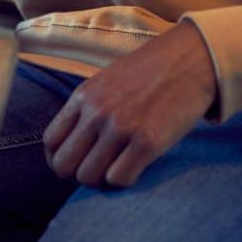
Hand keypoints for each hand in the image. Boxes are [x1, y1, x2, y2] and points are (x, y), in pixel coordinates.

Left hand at [42, 20, 218, 187]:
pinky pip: (119, 179)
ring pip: (89, 177)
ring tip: (118, 169)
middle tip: (98, 171)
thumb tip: (75, 144)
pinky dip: (124, 181)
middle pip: (64, 165)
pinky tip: (135, 168)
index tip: (76, 163)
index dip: (59, 160)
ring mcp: (121, 127)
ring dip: (101, 181)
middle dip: (77, 175)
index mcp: (83, 96)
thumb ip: (88, 108)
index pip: (51, 141)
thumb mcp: (107, 82)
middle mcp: (96, 112)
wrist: (190, 60)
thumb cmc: (150, 73)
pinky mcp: (148, 141)